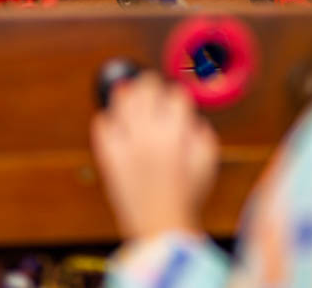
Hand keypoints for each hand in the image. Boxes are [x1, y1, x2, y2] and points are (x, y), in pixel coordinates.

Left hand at [90, 72, 218, 238]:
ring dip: (129, 93)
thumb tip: (189, 118)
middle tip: (154, 88)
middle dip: (153, 84)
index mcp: (175, 133)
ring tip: (133, 95)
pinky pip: (102, 124)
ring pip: (121, 99)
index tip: (178, 101)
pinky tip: (117, 122)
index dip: (178, 96)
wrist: (160, 226)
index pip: (175, 95)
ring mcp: (125, 143)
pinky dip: (109, 118)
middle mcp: (149, 133)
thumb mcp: (209, 162)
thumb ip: (202, 133)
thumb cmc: (188, 197)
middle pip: (146, 87)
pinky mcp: (108, 155)